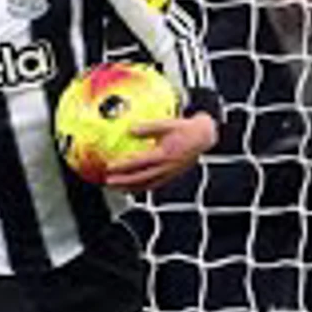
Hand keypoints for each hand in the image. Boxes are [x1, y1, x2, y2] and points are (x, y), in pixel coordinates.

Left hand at [103, 113, 218, 192]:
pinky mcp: (172, 175)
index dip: (124, 165)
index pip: (140, 162)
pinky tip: (133, 187)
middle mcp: (166, 167)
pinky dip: (142, 187)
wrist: (204, 137)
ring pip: (147, 184)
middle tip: (108, 181)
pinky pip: (155, 184)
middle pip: (141, 178)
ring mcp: (170, 173)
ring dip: (130, 187)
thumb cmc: (186, 129)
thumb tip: (129, 129)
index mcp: (164, 154)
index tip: (110, 166)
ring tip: (116, 188)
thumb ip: (149, 127)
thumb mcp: (168, 124)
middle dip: (123, 181)